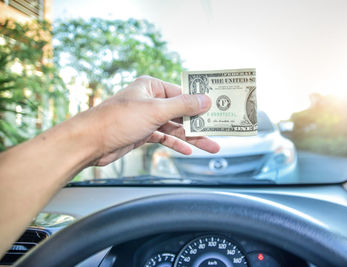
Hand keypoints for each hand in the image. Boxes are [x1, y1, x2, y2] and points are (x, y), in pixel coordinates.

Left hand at [87, 76, 219, 165]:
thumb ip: (182, 106)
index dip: (201, 102)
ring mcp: (146, 118)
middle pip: (181, 111)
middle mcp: (150, 100)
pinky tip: (188, 150)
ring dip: (191, 137)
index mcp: (152, 87)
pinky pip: (164, 137)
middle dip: (199, 123)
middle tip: (218, 130)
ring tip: (211, 145)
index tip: (218, 109)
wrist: (89, 142)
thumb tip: (205, 100)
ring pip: (175, 127)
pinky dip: (176, 143)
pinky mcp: (142, 133)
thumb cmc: (117, 120)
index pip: (183, 93)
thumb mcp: (155, 110)